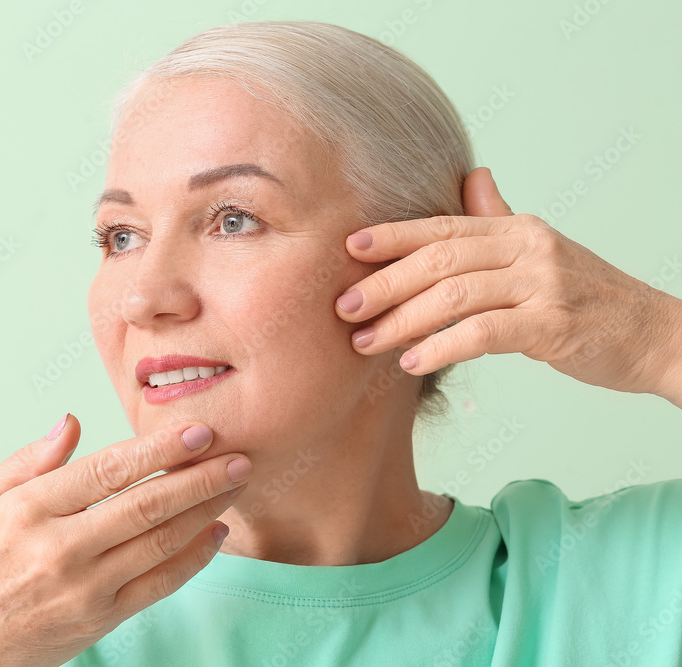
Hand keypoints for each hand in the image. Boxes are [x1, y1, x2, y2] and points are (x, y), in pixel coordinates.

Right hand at [0, 415, 250, 666]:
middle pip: (144, 505)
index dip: (157, 449)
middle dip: (198, 477)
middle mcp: (60, 549)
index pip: (106, 470)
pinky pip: (160, 584)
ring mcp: (84, 588)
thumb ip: (26, 461)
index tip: (196, 432)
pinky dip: (194, 558)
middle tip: (236, 455)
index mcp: (28, 510)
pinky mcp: (101, 620)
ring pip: (160, 542)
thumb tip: (71, 422)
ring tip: (235, 484)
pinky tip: (215, 532)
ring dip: (205, 510)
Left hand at [334, 167, 681, 399]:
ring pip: (453, 295)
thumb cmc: (587, 298)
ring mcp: (542, 284)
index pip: (441, 227)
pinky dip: (441, 347)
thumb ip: (499, 220)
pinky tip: (412, 363)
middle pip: (438, 259)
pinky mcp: (553, 324)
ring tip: (365, 343)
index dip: (391, 236)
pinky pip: (482, 333)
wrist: (655, 334)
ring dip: (401, 321)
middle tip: (343, 308)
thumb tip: (471, 179)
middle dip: (383, 284)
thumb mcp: (541, 251)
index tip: (348, 248)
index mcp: (516, 229)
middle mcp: (526, 248)